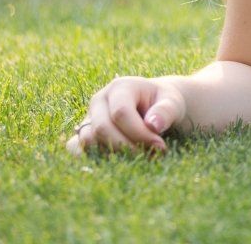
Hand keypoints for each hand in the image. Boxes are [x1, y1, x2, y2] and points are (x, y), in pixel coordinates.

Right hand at [65, 75, 185, 157]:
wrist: (156, 105)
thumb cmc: (165, 102)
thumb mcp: (173, 102)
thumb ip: (166, 111)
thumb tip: (153, 125)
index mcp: (120, 87)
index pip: (121, 113)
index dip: (139, 134)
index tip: (160, 147)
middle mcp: (99, 100)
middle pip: (101, 129)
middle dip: (126, 147)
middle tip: (150, 156)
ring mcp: (89, 117)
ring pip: (88, 141)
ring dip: (112, 155)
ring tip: (137, 158)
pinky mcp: (85, 133)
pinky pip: (78, 149)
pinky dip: (94, 159)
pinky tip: (117, 163)